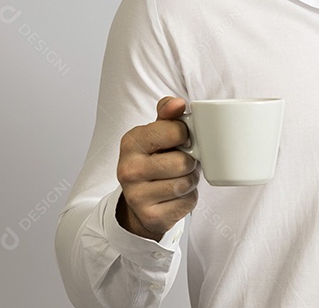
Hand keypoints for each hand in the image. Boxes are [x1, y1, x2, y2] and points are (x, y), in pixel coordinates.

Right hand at [115, 96, 198, 240]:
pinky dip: (188, 199)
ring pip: (186, 182)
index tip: (180, 140)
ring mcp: (137, 196)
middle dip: (189, 162)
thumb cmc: (154, 159)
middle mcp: (128, 169)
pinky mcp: (151, 216)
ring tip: (178, 178)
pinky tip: (175, 196)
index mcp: (131, 142)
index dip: (186, 135)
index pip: (176, 131)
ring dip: (190, 180)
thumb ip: (167, 113)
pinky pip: (187, 203)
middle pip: (183, 161)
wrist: (140, 202)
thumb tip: (178, 103)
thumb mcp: (156, 132)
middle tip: (180, 163)